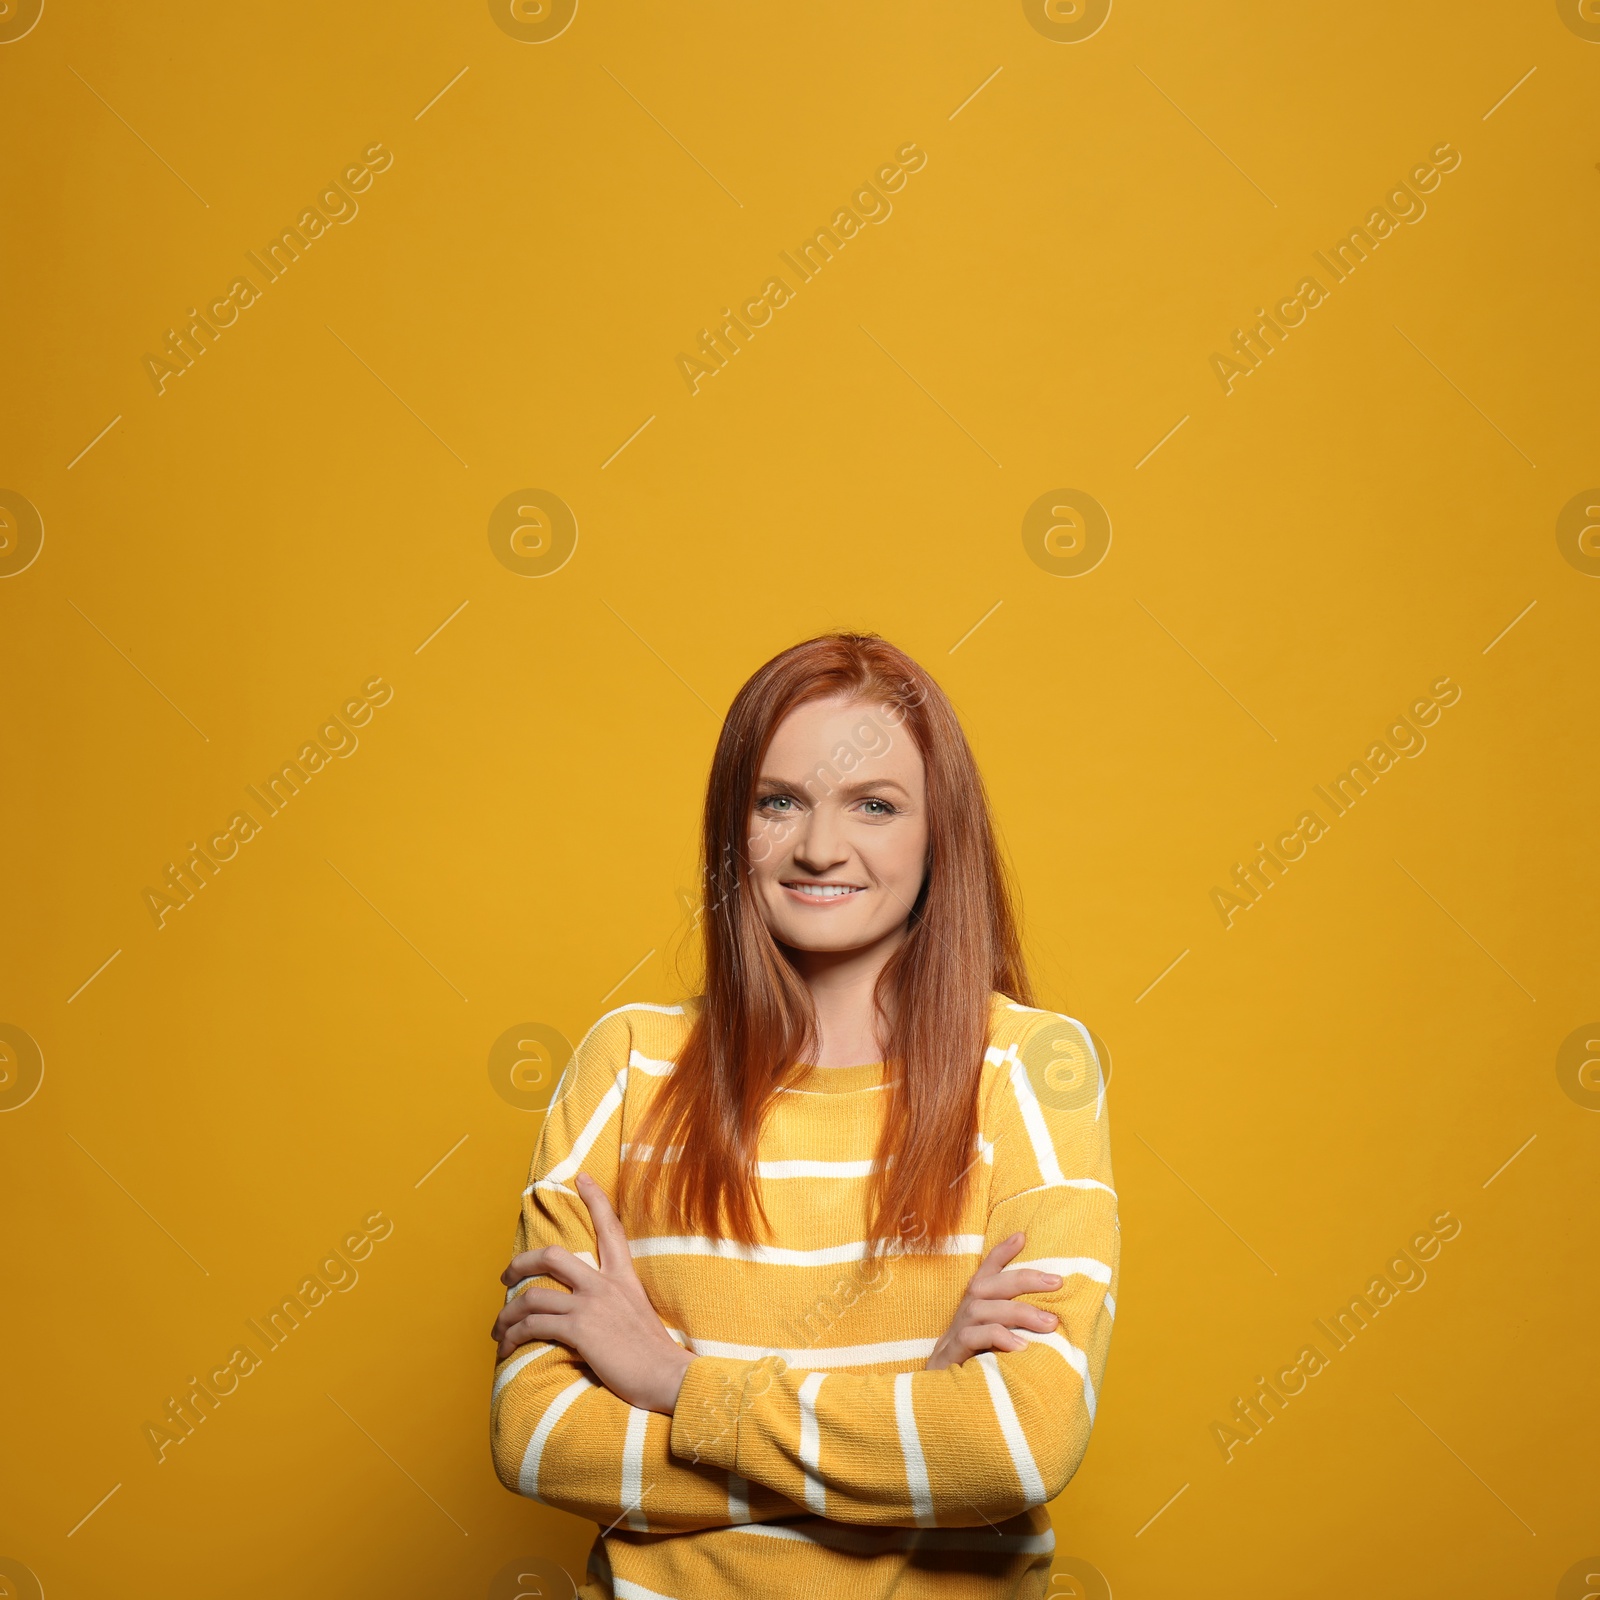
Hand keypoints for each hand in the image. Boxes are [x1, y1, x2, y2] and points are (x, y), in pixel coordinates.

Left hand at [491, 1170, 695, 1414]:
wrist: (668, 1376)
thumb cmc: (655, 1355)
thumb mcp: (638, 1315)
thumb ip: (616, 1304)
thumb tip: (593, 1313)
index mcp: (624, 1278)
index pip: (610, 1229)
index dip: (596, 1200)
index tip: (582, 1178)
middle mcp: (605, 1284)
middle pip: (553, 1257)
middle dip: (521, 1263)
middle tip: (507, 1275)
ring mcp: (591, 1305)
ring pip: (533, 1296)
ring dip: (508, 1313)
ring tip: (499, 1328)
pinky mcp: (580, 1329)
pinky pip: (533, 1326)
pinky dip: (513, 1336)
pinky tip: (506, 1347)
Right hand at [925, 1233, 1062, 1371]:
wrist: (939, 1410)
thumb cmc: (975, 1376)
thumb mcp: (995, 1350)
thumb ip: (1014, 1334)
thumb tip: (1052, 1323)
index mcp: (971, 1312)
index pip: (984, 1275)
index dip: (1000, 1254)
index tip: (1022, 1236)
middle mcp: (961, 1318)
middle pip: (986, 1286)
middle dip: (1023, 1278)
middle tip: (1057, 1281)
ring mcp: (952, 1336)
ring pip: (982, 1309)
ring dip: (1018, 1311)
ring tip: (1049, 1323)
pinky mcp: (950, 1356)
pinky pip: (971, 1337)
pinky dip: (997, 1336)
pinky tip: (1021, 1347)